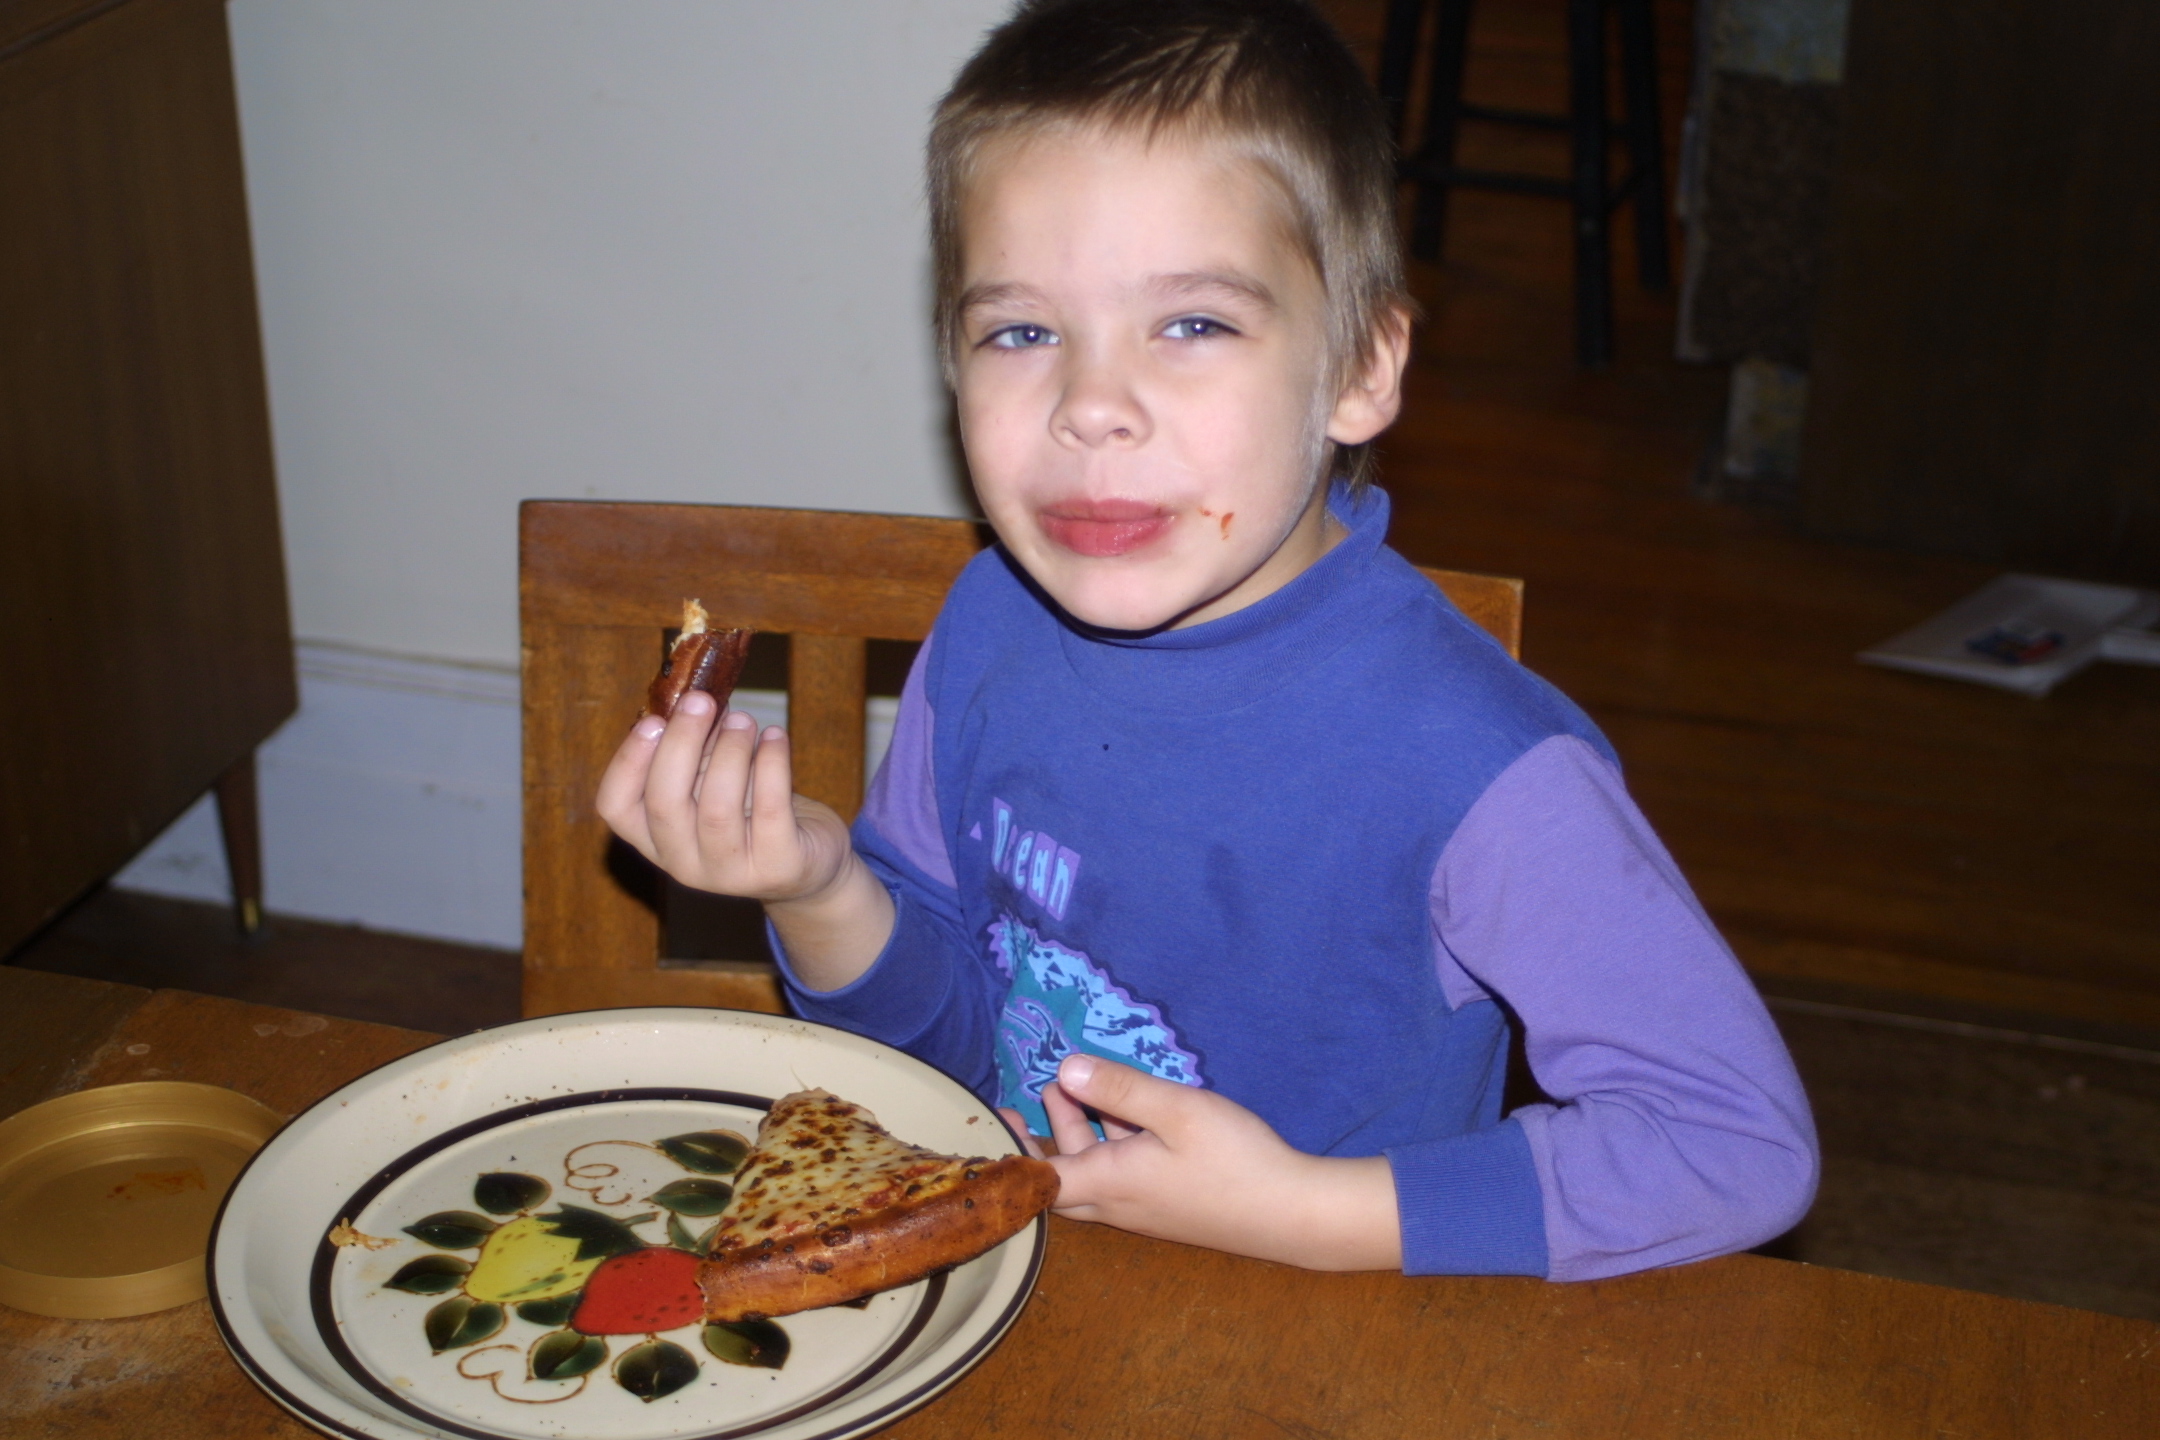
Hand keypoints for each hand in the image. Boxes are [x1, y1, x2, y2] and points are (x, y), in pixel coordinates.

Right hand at [594, 694, 891, 988]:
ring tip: (744, 720)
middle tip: (701, 701)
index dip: (627, 760)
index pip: (616, 806)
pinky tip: (776, 737)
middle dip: (681, 743)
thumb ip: (696, 753)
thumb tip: (692, 702)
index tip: (652, 719)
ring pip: (717, 808)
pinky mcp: (778, 867)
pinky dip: (772, 763)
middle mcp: (683, 864)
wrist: (810, 864)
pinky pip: (770, 809)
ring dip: (730, 751)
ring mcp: (730, 873)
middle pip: (664, 804)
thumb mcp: (713, 785)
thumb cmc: (753, 814)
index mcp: (655, 840)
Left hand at [1030, 1054, 1401, 1270]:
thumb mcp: (1177, 1111)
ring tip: (1068, 1087)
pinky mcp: (1168, 1205)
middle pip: (1060, 1179)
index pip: (1038, 1180)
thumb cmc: (1234, 1160)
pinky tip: (1123, 1114)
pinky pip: (1119, 1178)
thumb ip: (1121, 1088)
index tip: (990, 1125)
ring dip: (1075, 1134)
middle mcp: (1119, 1204)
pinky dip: (1107, 1146)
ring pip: (1091, 1175)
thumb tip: (1064, 1067)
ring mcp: (1145, 1208)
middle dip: (1037, 1140)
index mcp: (1110, 1184)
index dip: (1009, 1156)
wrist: (1292, 1214)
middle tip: (1018, 1104)